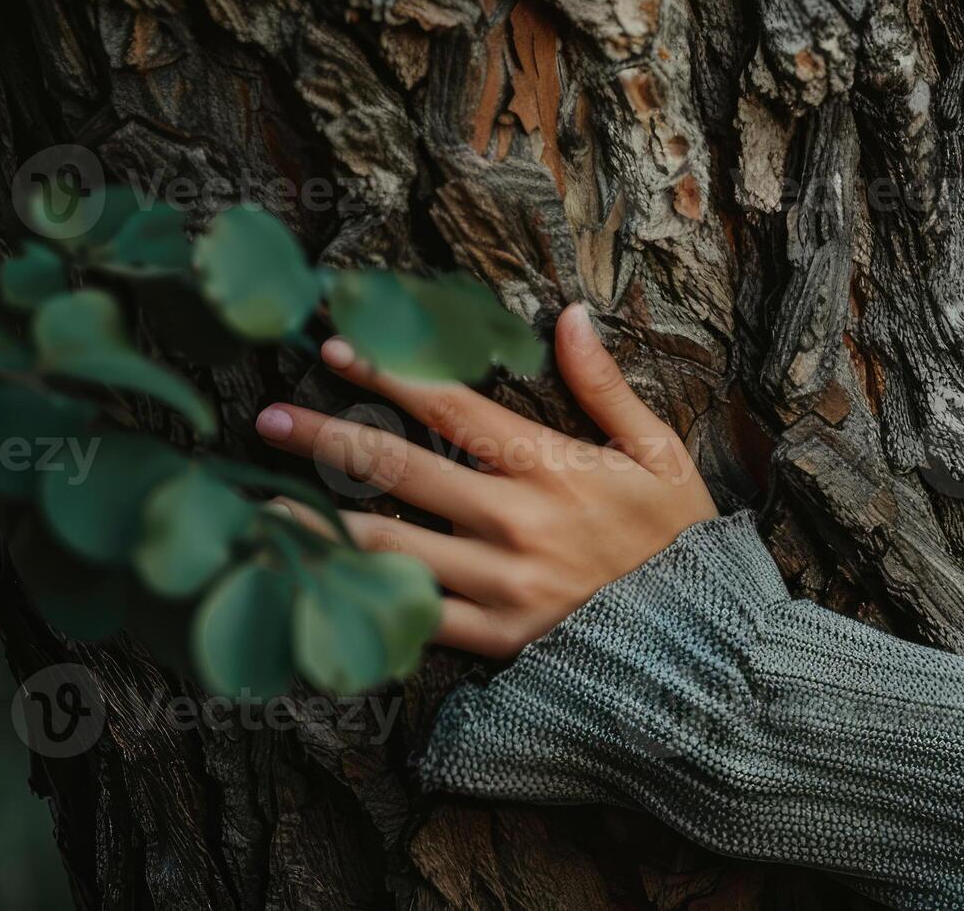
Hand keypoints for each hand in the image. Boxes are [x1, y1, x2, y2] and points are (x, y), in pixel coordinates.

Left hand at [255, 303, 719, 657]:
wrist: (704, 647)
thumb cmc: (680, 544)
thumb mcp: (660, 453)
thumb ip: (604, 386)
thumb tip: (567, 315)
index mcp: (551, 468)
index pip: (451, 406)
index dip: (388, 371)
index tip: (334, 345)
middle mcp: (513, 522)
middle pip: (399, 468)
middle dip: (327, 436)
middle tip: (267, 416)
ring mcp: (497, 584)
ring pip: (388, 545)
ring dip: (318, 520)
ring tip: (259, 501)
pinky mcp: (493, 639)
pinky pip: (411, 617)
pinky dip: (357, 599)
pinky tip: (311, 582)